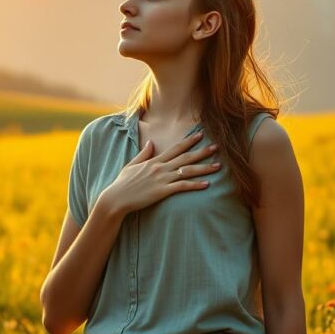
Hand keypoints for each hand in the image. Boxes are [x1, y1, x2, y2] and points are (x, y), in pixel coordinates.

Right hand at [100, 131, 221, 217]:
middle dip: (202, 152)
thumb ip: (143, 153)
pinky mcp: (162, 191)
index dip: (189, 141)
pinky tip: (206, 184)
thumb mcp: (132, 165)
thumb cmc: (123, 184)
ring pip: (187, 171)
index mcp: (154, 161)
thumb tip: (151, 142)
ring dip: (204, 168)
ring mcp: (162, 179)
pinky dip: (195, 185)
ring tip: (218, 166)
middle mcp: (160, 167)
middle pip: (186, 157)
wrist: (116, 198)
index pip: (175, 148)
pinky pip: (182, 186)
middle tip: (217, 147)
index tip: (201, 135)